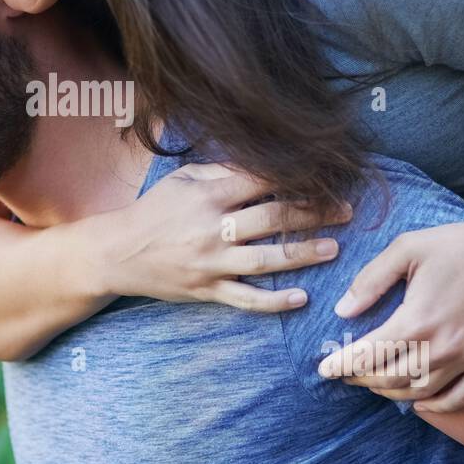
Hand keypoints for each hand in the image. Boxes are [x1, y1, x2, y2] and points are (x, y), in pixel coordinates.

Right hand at [97, 162, 352, 311]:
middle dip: (314, 214)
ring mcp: (211, 263)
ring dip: (303, 254)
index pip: (261, 181)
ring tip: (334, 249)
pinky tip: (301, 299)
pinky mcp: (207, 290)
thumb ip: (221, 171)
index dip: (295, 177)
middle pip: (272, 219)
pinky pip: (246, 299)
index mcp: (207, 195)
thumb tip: (264, 163)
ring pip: (266, 260)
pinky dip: (274, 301)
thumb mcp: (183, 179)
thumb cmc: (154, 210)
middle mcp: (212, 229)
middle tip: (346, 211)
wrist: (118, 253)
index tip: (325, 175)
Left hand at [316, 213, 463, 411]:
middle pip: (389, 379)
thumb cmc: (459, 244)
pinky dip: (437, 407)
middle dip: (361, 379)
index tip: (324, 370)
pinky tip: (420, 402)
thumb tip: (343, 310)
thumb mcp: (406, 249)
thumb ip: (370, 281)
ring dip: (392, 392)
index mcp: (415, 320)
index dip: (341, 365)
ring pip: (420, 392)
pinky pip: (461, 399)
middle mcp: (442, 347)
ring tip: (376, 383)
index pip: (367, 356)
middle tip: (347, 374)